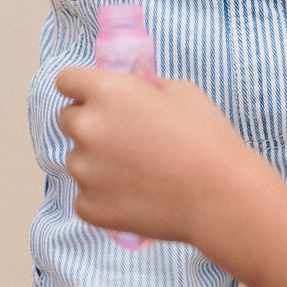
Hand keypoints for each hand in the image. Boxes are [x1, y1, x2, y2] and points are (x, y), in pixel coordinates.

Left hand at [55, 67, 272, 245]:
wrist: (220, 197)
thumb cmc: (207, 139)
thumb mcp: (181, 92)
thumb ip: (145, 87)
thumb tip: (132, 92)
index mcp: (107, 92)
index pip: (66, 80)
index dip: (81, 88)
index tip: (94, 97)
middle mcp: (87, 128)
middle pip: (68, 119)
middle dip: (89, 123)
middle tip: (125, 138)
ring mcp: (84, 171)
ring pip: (78, 159)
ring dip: (97, 162)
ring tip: (140, 172)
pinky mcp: (88, 206)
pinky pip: (86, 195)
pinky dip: (104, 196)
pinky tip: (138, 196)